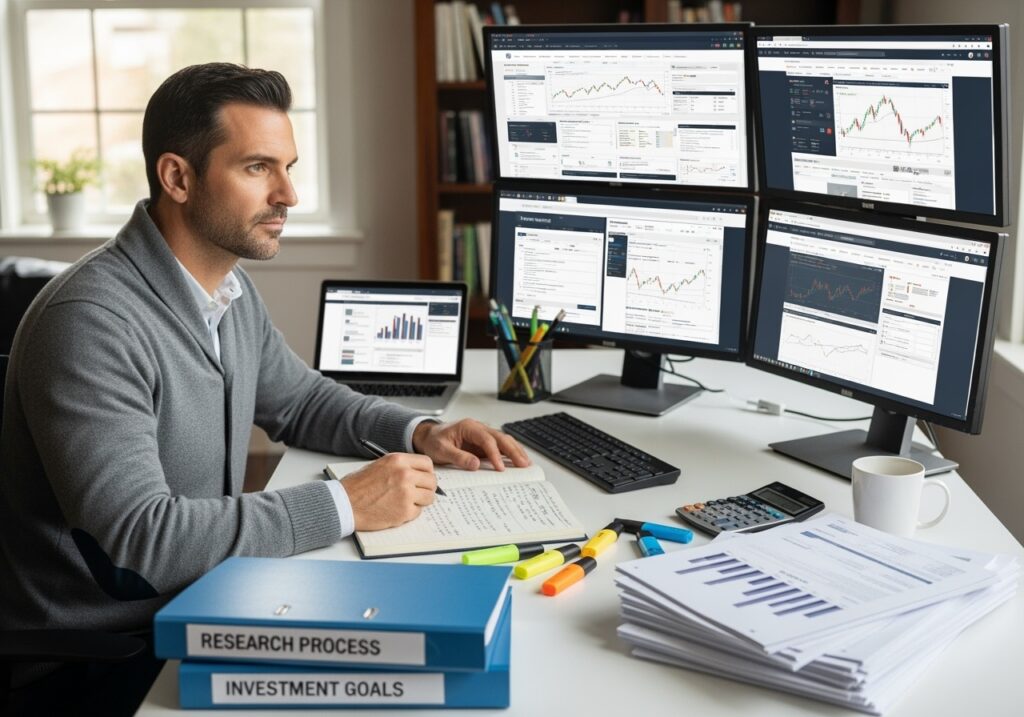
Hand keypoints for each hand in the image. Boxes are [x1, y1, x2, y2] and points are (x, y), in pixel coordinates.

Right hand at [339, 453, 436, 530]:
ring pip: (429, 497)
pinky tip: (396, 510)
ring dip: (420, 501)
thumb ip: (401, 467)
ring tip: (405, 502)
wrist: (344, 503)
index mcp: (398, 460)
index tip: (424, 478)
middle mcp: (405, 474)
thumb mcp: (380, 465)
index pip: (427, 463)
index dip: (427, 472)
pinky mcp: (404, 511)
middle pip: (432, 481)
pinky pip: (418, 512)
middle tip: (418, 493)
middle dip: (426, 488)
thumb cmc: (358, 486)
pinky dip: (410, 513)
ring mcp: (406, 493)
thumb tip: (419, 473)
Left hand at [412, 419, 530, 470]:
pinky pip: (500, 447)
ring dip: (515, 451)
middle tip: (523, 464)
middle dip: (513, 451)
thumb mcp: (440, 450)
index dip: (494, 453)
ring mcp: (482, 435)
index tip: (499, 467)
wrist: (428, 436)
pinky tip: (517, 461)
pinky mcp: (483, 443)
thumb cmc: (434, 440)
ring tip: (525, 463)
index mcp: (468, 427)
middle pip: (501, 437)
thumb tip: (475, 464)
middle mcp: (478, 428)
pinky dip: (510, 453)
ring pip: (504, 440)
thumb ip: (458, 456)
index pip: (486, 439)